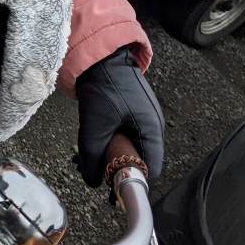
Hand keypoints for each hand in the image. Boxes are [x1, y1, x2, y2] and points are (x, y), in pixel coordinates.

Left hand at [75, 46, 164, 183]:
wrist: (100, 57)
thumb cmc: (105, 86)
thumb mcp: (95, 126)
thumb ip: (93, 157)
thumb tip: (92, 180)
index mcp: (152, 129)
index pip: (151, 169)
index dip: (133, 180)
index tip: (114, 187)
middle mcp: (153, 125)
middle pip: (141, 160)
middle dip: (121, 167)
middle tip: (101, 169)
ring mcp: (144, 116)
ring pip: (132, 147)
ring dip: (115, 153)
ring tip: (97, 151)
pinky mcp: (132, 111)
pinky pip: (127, 134)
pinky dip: (114, 140)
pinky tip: (99, 137)